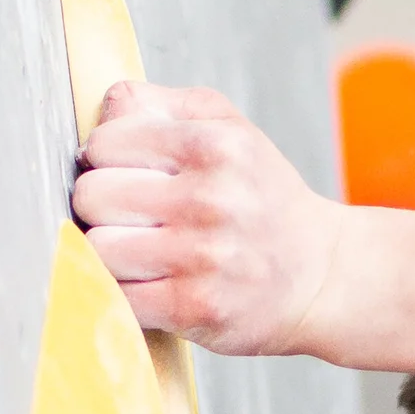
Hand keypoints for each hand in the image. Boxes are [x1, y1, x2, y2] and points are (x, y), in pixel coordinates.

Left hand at [73, 83, 343, 354]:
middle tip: (130, 217)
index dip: (105, 160)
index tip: (127, 174)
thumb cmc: (263, 199)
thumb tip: (103, 110)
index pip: (105, 142)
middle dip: (102, 208)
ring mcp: (203, 257)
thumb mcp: (228, 128)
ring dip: (109, 254)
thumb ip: (161, 106)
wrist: (321, 275)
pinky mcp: (195, 307)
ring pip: (99, 249)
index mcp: (213, 145)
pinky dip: (121, 293)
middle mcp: (210, 198)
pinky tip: (147, 284)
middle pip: (92, 196)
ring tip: (139, 252)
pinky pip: (119, 297)